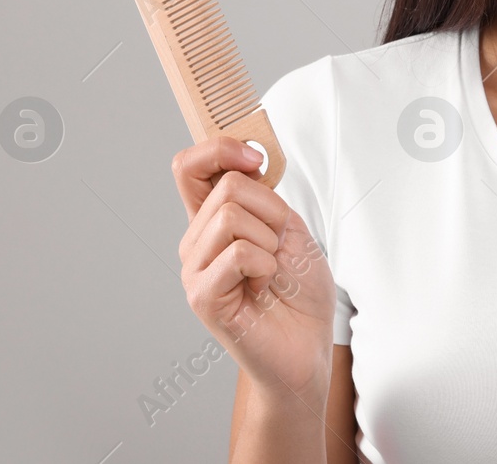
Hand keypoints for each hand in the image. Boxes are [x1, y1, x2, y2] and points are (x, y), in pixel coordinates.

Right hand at [173, 136, 335, 406]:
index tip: (256, 159)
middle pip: (228, 186)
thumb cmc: (298, 292)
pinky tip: (262, 288)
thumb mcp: (289, 227)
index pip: (189, 166)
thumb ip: (262, 195)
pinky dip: (266, 266)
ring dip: (270, 242)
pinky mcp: (202, 296)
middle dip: (272, 212)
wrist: (307, 347)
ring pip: (232, 216)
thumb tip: (246, 159)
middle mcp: (196, 242)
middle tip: (278, 247)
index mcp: (213, 220)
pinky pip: (238, 253)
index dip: (220, 149)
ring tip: (270, 271)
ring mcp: (194, 269)